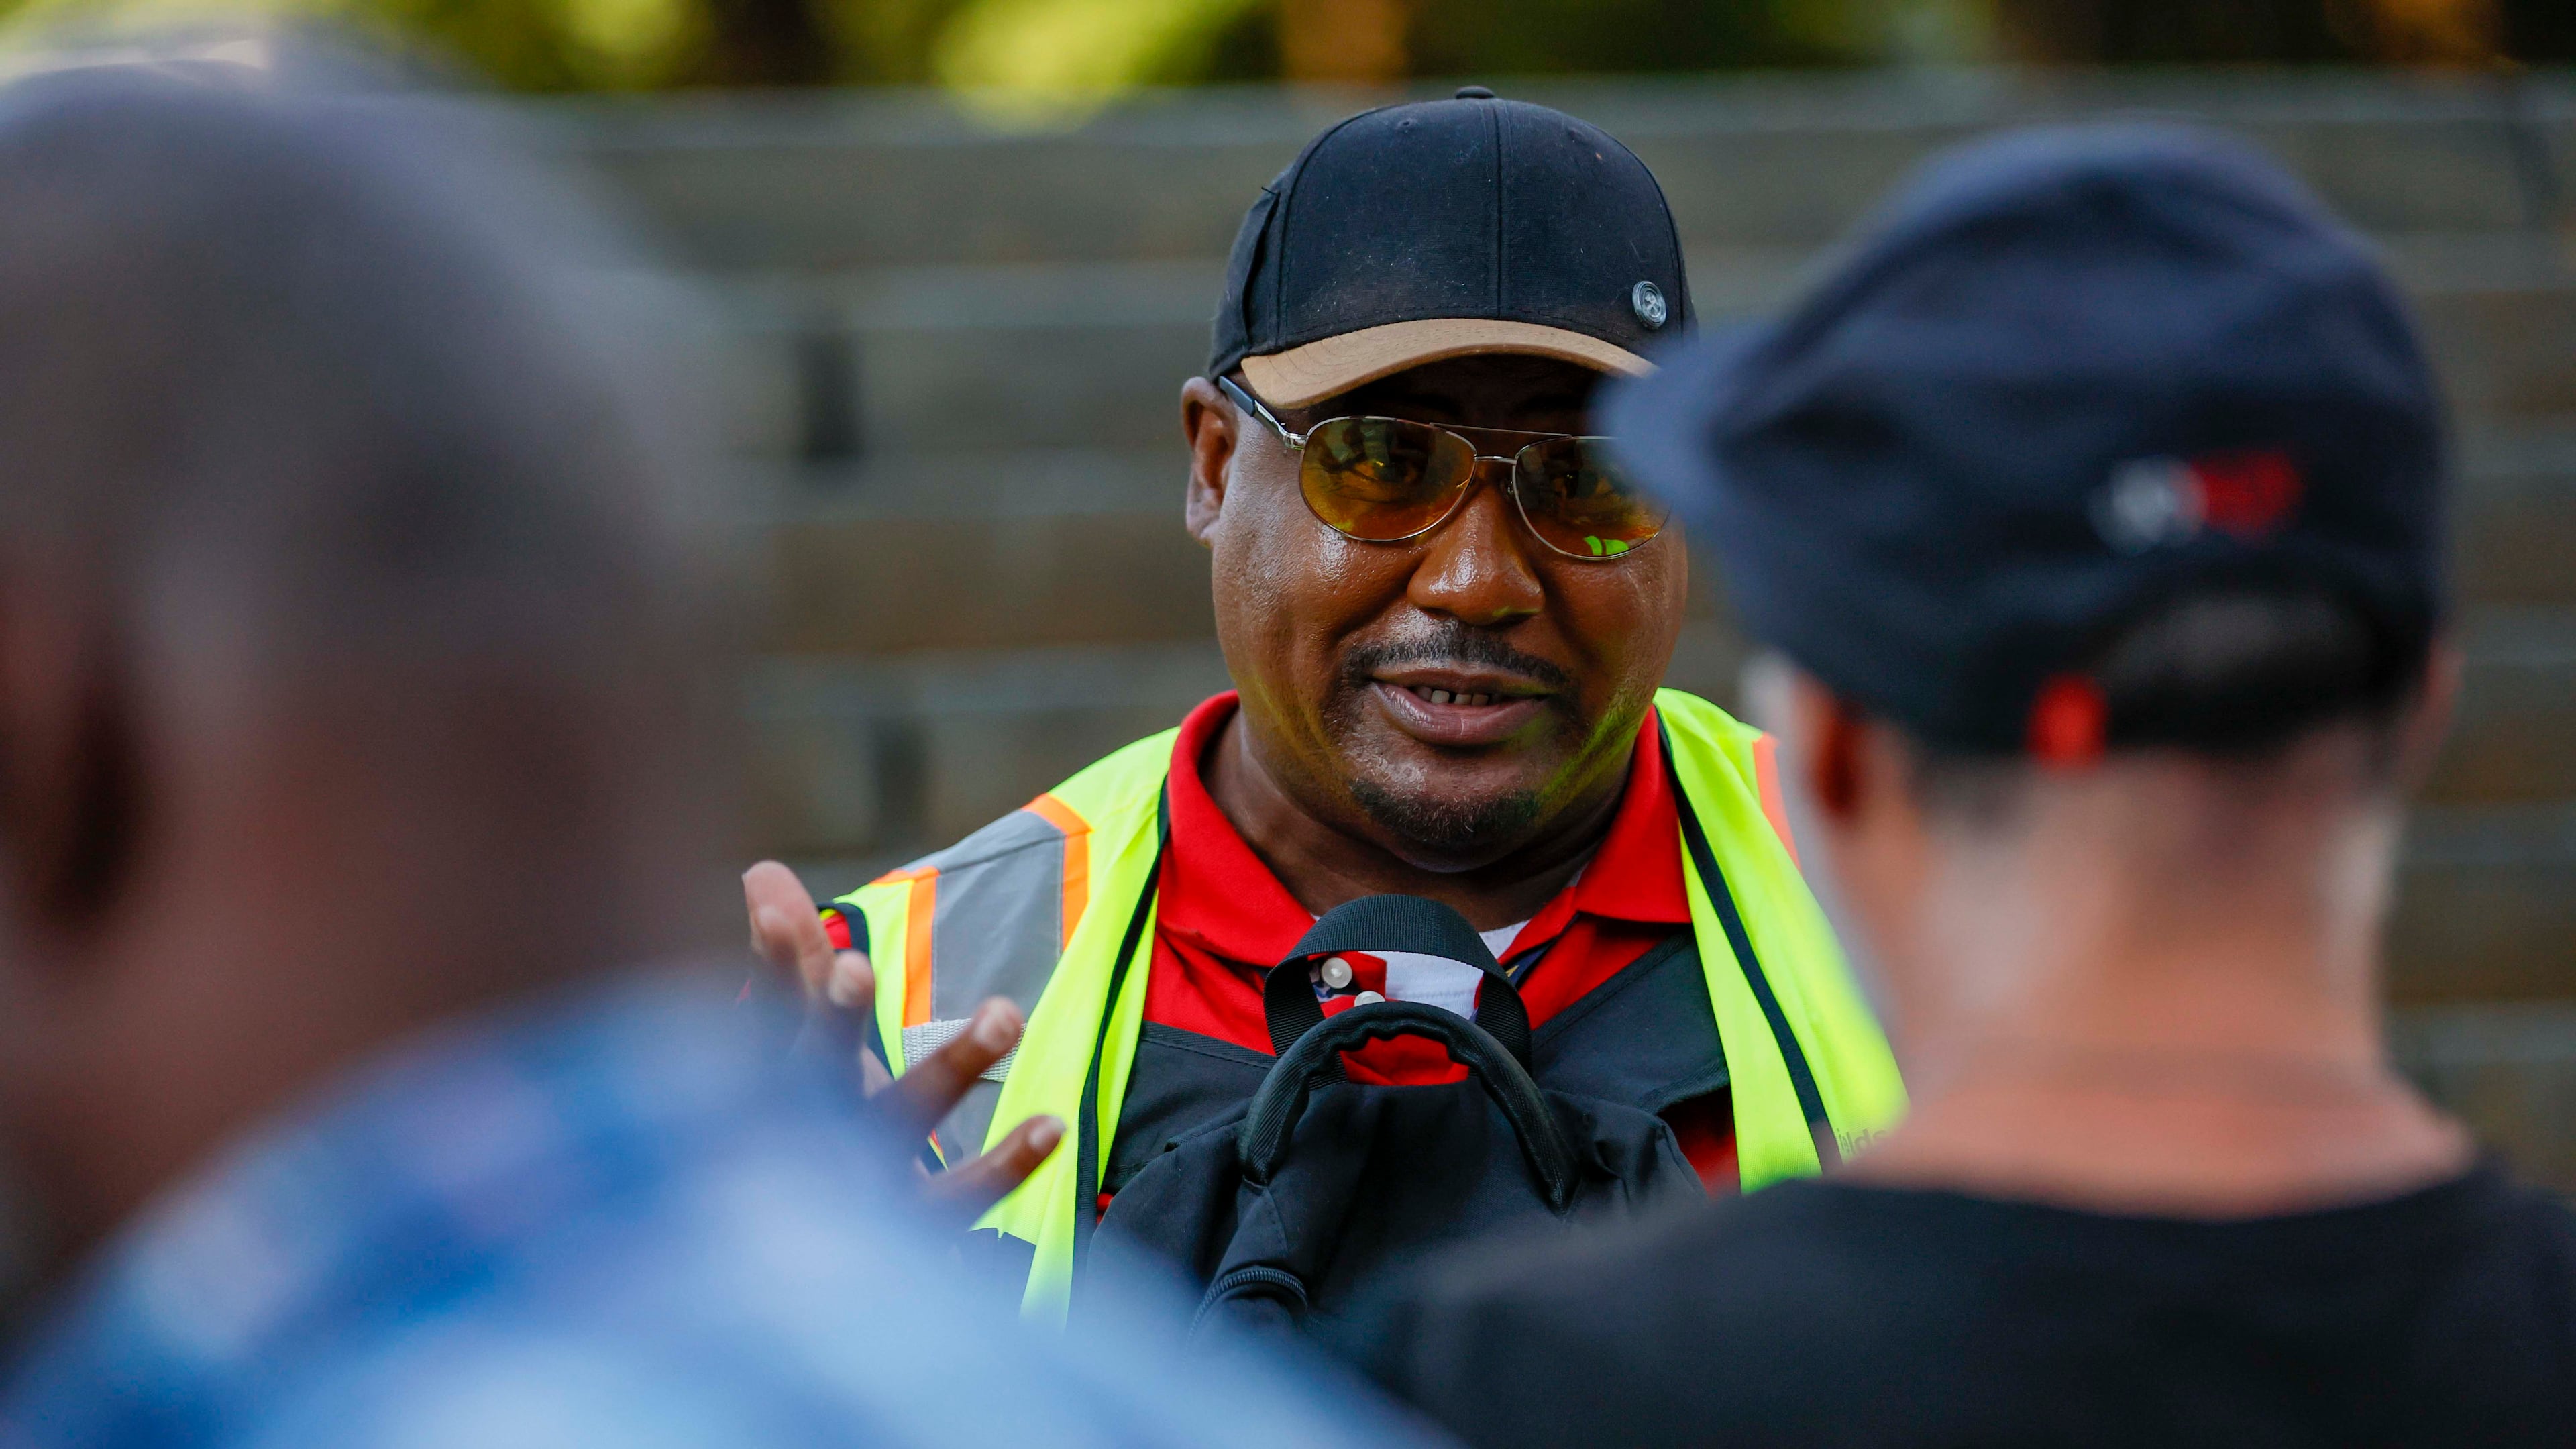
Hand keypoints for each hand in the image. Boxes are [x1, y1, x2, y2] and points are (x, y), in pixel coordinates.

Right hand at [743, 860, 1063, 1218]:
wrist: (784, 1271)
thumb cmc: (796, 1129)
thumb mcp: (796, 1045)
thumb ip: (793, 963)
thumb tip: (762, 869)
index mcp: (765, 1082)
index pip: (766, 1016)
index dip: (774, 967)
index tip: (784, 914)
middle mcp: (800, 1133)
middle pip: (815, 1070)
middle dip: (833, 1020)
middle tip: (854, 967)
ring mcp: (851, 1184)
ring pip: (899, 1122)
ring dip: (950, 1066)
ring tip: (1006, 1011)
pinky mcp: (902, 1226)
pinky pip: (957, 1198)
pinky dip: (1004, 1165)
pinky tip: (1053, 1123)